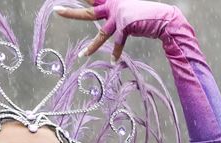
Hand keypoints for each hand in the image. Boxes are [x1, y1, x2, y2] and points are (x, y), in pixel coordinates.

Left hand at [56, 0, 183, 59]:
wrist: (165, 18)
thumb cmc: (148, 15)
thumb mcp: (130, 10)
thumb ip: (117, 13)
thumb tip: (110, 23)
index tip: (68, 1)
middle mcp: (114, 4)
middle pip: (88, 11)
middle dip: (70, 12)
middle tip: (55, 10)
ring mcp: (119, 15)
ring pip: (101, 33)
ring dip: (92, 47)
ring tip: (82, 55)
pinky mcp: (126, 25)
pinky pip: (118, 42)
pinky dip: (117, 52)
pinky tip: (113, 60)